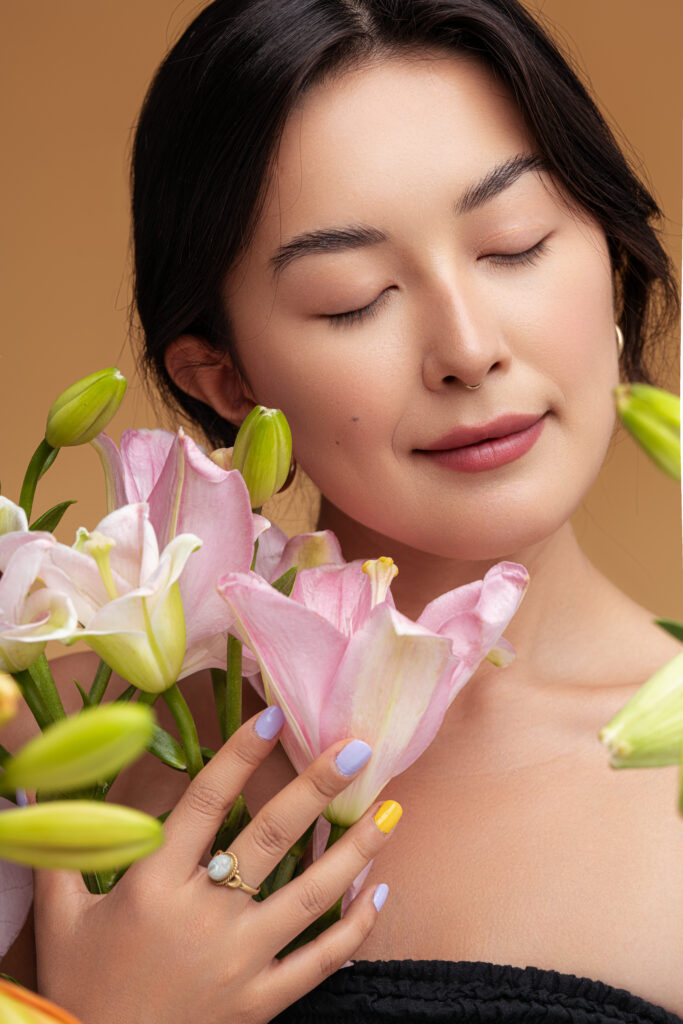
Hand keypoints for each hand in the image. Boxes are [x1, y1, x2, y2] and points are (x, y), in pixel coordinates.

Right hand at [33, 706, 400, 1023]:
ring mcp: (239, 962)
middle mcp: (204, 916)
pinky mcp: (260, 1003)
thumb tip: (34, 794)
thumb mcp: (62, 917)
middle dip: (316, 787)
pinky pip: (319, 962)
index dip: (238, 756)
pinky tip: (378, 895)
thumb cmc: (78, 986)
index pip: (205, 802)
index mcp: (155, 886)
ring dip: (354, 851)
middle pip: (269, 837)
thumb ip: (60, 850)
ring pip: (310, 896)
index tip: (271, 719)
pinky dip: (353, 929)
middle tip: (357, 748)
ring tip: (389, 812)